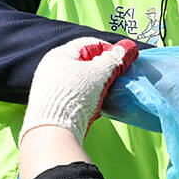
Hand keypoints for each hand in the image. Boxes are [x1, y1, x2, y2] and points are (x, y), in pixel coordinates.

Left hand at [19, 37, 137, 145]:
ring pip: (79, 79)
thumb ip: (116, 60)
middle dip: (103, 69)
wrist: (52, 133)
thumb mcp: (100, 75)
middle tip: (116, 79)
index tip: (123, 63)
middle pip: (84, 62)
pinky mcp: (50, 104)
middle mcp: (51, 67)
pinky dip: (86, 97)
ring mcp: (48, 86)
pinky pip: (73, 94)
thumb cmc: (75, 97)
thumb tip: (129, 47)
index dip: (111, 51)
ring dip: (96, 85)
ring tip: (106, 94)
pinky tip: (93, 106)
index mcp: (60, 54)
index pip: (91, 44)